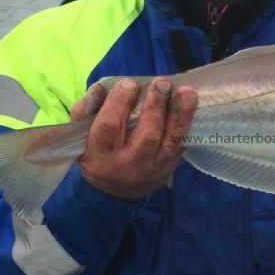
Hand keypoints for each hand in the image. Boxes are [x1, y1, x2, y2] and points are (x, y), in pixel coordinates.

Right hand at [70, 78, 197, 200]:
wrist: (113, 191)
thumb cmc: (97, 152)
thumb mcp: (82, 134)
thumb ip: (86, 110)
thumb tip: (100, 89)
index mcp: (100, 155)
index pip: (110, 127)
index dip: (120, 103)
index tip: (130, 83)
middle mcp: (127, 166)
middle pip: (146, 135)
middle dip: (156, 107)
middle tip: (162, 83)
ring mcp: (151, 170)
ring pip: (169, 142)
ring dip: (180, 115)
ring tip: (186, 93)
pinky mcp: (168, 169)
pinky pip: (181, 146)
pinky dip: (187, 126)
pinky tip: (192, 106)